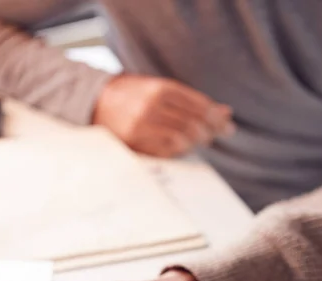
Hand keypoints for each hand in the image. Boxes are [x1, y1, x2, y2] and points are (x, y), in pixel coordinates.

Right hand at [93, 74, 234, 156]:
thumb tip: (226, 112)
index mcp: (160, 88)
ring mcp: (143, 126)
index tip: (227, 125)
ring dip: (196, 143)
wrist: (93, 102)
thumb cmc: (132, 95)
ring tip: (200, 141)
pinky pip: (166, 152)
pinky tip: (183, 147)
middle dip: (210, 131)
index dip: (216, 117)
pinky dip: (179, 151)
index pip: (199, 106)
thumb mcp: (159, 89)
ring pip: (182, 140)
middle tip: (218, 134)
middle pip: (193, 124)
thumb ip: (190, 100)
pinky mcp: (134, 143)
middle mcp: (153, 106)